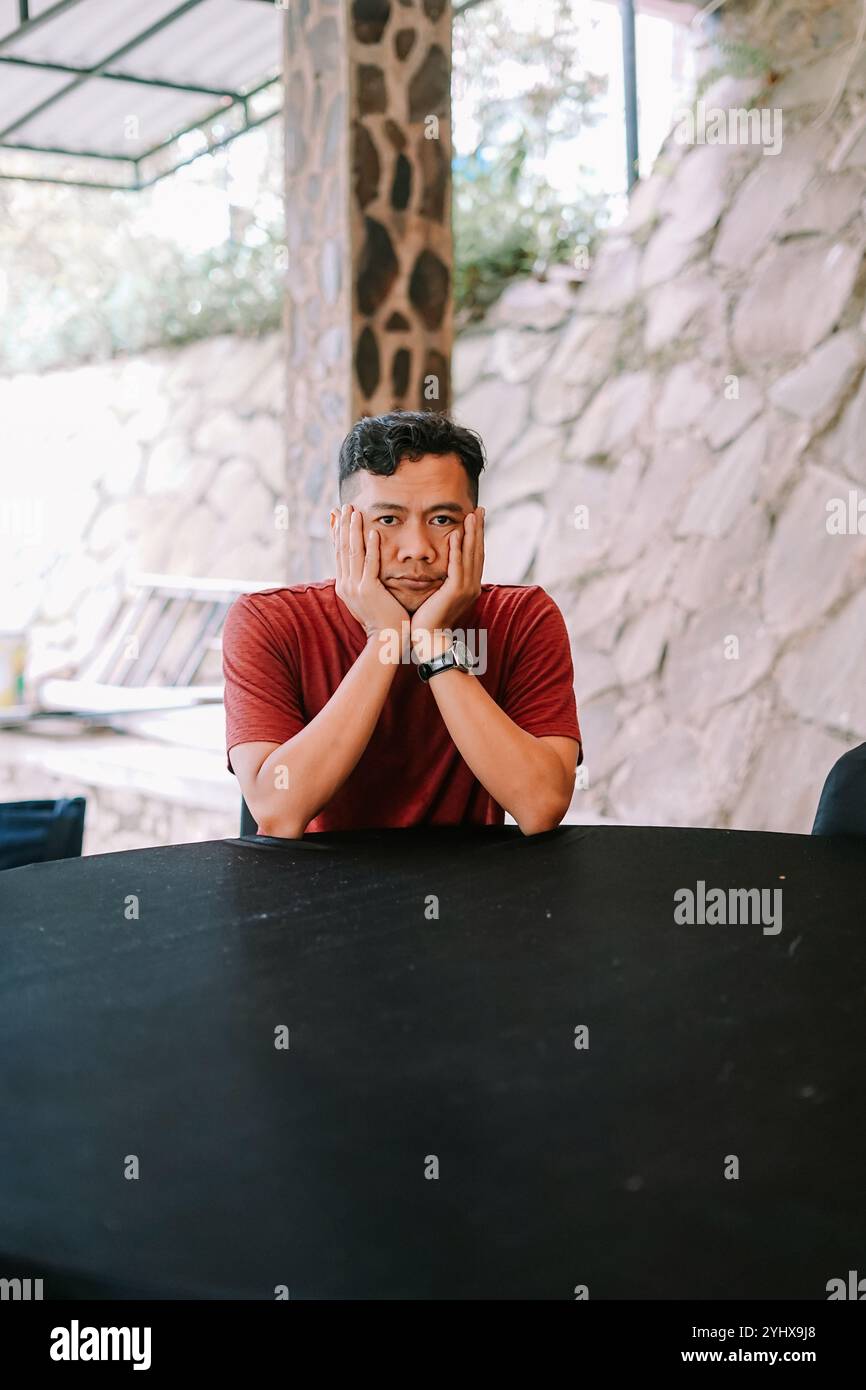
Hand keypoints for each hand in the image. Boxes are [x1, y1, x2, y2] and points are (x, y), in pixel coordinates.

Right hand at [332, 504, 408, 640]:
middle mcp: (346, 585)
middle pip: (342, 549)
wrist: (386, 640)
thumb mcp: (366, 599)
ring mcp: (356, 588)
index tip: (335, 515)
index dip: (336, 533)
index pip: (338, 553)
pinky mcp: (369, 590)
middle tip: (344, 506)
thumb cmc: (382, 620)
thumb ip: (363, 583)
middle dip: (343, 525)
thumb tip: (361, 570)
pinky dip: (370, 547)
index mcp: (344, 586)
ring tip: (355, 511)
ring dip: (354, 530)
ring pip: (353, 552)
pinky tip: (372, 531)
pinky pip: (369, 564)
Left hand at [410, 508, 484, 656]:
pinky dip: (458, 550)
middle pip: (478, 551)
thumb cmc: (428, 621)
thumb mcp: (438, 596)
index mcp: (469, 586)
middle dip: (478, 529)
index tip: (475, 518)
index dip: (476, 536)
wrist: (428, 641)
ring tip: (471, 515)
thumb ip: (442, 582)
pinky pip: (458, 566)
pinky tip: (457, 535)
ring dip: (471, 534)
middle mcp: (472, 586)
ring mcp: (466, 589)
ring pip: (471, 555)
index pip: (475, 555)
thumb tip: (439, 571)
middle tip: (479, 509)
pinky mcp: (456, 592)